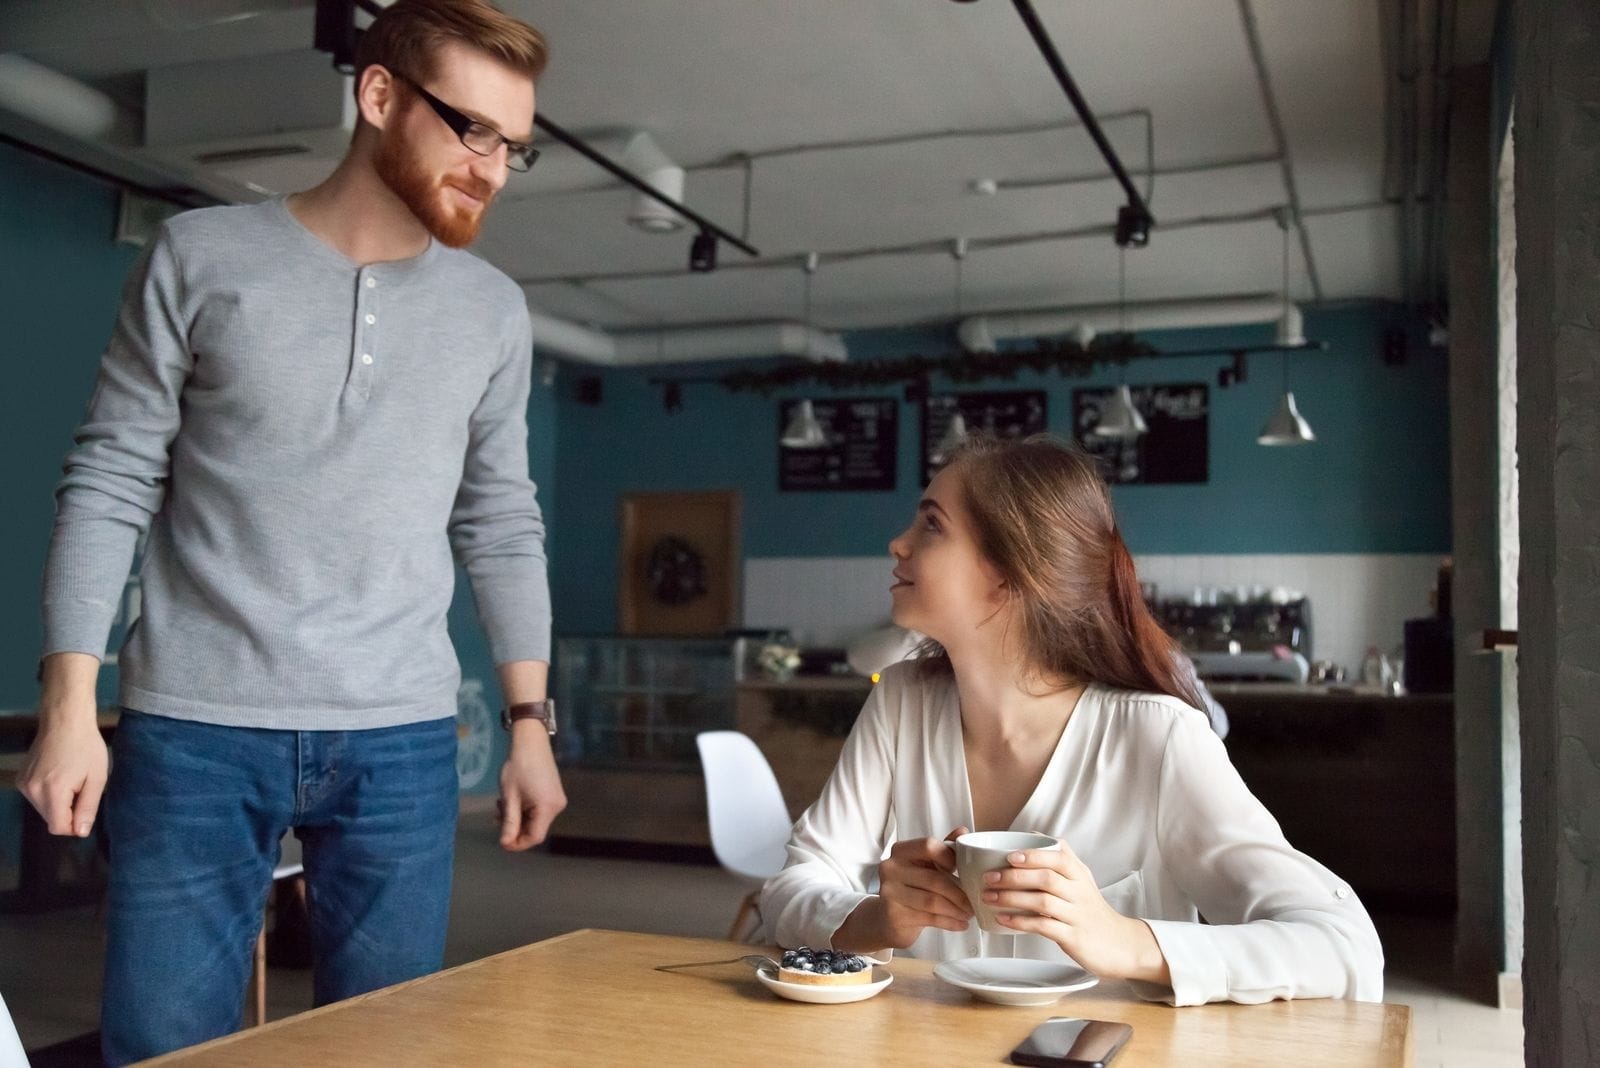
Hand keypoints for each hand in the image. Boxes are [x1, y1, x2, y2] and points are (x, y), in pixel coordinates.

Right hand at [18, 697, 108, 838]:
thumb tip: (81, 832)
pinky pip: (36, 797)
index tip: (86, 809)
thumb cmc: (86, 747)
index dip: (75, 825)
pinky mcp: (21, 778)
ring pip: (43, 809)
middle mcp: (32, 791)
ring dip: (58, 802)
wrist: (65, 721)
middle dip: (67, 811)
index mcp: (52, 792)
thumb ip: (88, 808)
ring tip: (71, 778)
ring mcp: (23, 784)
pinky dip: (48, 793)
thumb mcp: (97, 778)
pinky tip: (59, 775)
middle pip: (50, 819)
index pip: (58, 828)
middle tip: (81, 788)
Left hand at [497, 723, 565, 850]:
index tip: (501, 841)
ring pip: (536, 820)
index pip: (535, 837)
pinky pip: (539, 810)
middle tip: (497, 817)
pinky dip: (524, 810)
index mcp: (548, 808)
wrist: (530, 741)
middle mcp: (557, 806)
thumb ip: (509, 822)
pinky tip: (512, 800)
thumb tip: (505, 844)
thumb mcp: (509, 796)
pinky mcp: (554, 794)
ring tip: (501, 805)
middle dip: (515, 827)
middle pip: (535, 829)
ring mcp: (557, 800)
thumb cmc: (518, 766)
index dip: (518, 843)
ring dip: (518, 817)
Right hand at [871, 826, 973, 947]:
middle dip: (960, 893)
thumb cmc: (913, 887)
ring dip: (956, 909)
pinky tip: (961, 924)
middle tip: (974, 901)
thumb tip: (963, 831)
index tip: (962, 870)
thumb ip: (944, 848)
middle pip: (934, 878)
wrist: (889, 918)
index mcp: (901, 851)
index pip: (928, 845)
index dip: (949, 857)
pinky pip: (929, 918)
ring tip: (969, 913)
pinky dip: (949, 922)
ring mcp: (889, 892)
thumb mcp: (926, 865)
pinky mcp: (894, 914)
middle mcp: (891, 868)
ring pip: (932, 901)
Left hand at [983, 842, 1170, 983]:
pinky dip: (1020, 922)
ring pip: (1042, 902)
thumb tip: (1032, 834)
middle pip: (1047, 878)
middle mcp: (1080, 892)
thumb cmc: (1091, 909)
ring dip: (1011, 898)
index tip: (1009, 857)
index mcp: (1080, 874)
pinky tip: (1003, 919)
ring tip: (989, 897)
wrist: (1118, 944)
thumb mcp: (1081, 879)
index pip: (1059, 857)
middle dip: (1014, 877)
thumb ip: (1061, 857)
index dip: (1033, 855)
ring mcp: (1077, 915)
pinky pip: (1044, 927)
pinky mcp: (1073, 937)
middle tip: (989, 878)